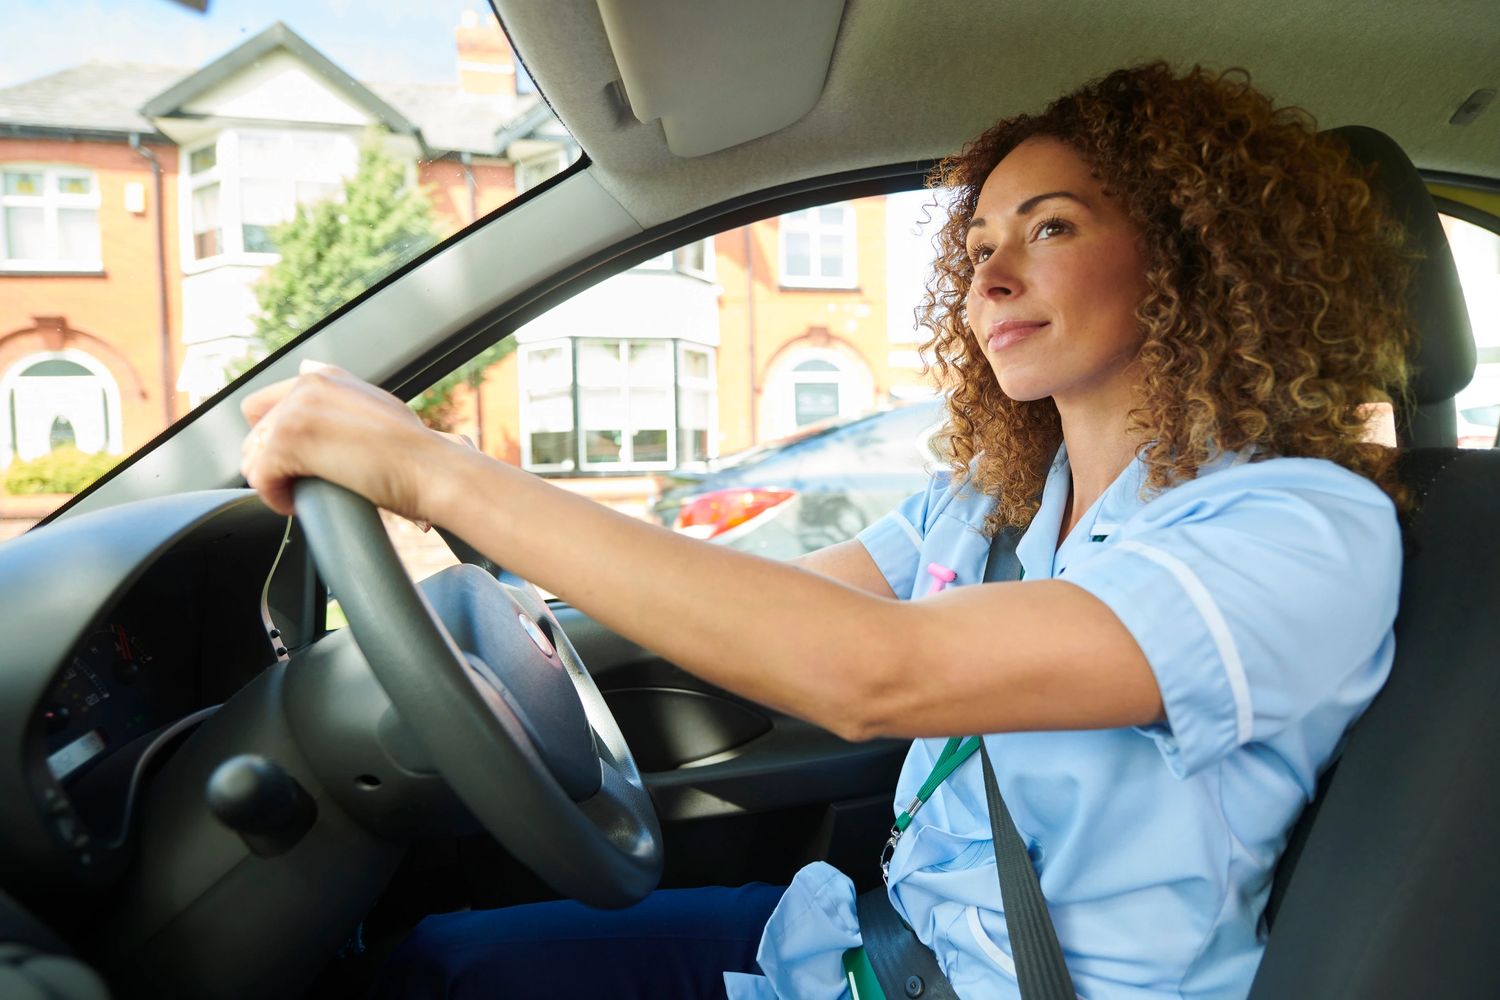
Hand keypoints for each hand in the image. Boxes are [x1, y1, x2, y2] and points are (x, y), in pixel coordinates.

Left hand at [240, 360, 455, 520]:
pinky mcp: (289, 442)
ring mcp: (296, 411)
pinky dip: (275, 498)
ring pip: (253, 455)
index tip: (300, 461)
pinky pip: (259, 478)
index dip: (276, 438)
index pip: (266, 405)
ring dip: (274, 480)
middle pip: (256, 432)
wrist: (432, 469)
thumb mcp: (379, 403)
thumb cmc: (416, 451)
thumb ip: (343, 387)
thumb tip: (308, 366)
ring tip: (304, 493)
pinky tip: (298, 503)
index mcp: (326, 376)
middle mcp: (307, 385)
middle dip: (274, 462)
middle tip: (306, 482)